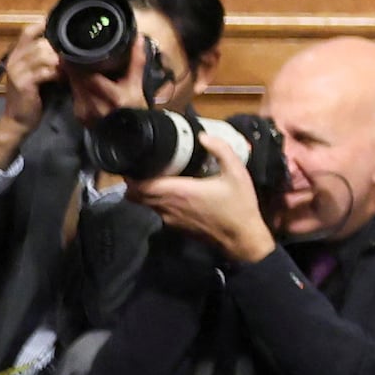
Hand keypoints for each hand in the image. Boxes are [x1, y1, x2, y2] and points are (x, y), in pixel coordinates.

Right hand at [0, 28, 58, 157]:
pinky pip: (46, 71)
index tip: (65, 29)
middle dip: (60, 51)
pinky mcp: (23, 83)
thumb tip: (71, 44)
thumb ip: (48, 57)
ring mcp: (17, 70)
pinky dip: (59, 74)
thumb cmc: (34, 95)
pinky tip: (63, 80)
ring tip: (68, 72)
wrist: (18, 120)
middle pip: (42, 42)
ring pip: (44, 55)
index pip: (28, 30)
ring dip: (61, 63)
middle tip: (72, 61)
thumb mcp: (40, 72)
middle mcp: (14, 59)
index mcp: (17, 53)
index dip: (45, 25)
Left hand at [135, 114, 272, 263]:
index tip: (138, 161)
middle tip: (146, 167)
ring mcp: (169, 219)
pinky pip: (157, 211)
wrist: (241, 238)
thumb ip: (221, 150)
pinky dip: (157, 201)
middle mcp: (168, 206)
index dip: (133, 175)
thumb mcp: (237, 173)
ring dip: (145, 192)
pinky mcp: (175, 226)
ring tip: (157, 177)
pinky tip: (173, 193)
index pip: (139, 186)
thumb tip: (203, 136)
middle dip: (135, 181)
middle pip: (135, 196)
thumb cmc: (238, 205)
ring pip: (144, 204)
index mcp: (179, 192)